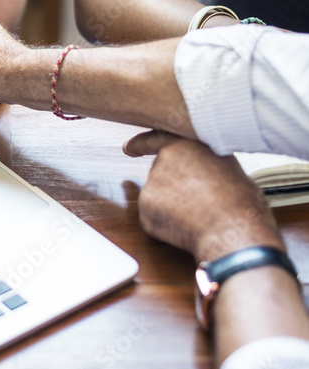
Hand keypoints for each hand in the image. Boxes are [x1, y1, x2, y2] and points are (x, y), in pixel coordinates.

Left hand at [135, 135, 283, 263]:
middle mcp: (165, 158)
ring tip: (200, 214)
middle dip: (174, 188)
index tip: (129, 148)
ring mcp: (153, 181)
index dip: (142, 144)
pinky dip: (165, 224)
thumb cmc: (239, 202)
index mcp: (187, 144)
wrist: (233, 230)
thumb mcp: (226, 166)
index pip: (157, 138)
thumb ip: (202, 160)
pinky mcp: (146, 205)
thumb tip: (197, 169)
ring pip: (158, 195)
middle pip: (161, 173)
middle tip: (198, 202)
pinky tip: (186, 226)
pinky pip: (153, 215)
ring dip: (171, 205)